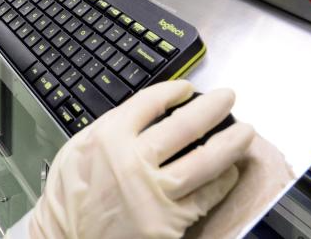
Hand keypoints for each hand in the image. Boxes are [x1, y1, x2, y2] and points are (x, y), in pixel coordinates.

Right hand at [19, 81, 254, 238]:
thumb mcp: (79, 146)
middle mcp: (134, 161)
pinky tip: (229, 172)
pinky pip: (204, 197)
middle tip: (229, 97)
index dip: (174, 91)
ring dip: (229, 144)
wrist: (65, 237)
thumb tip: (147, 111)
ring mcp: (154, 193)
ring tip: (245, 133)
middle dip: (212, 108)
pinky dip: (220, 182)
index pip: (150, 102)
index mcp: (110, 137)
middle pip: (185, 126)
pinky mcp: (168, 222)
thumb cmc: (70, 194)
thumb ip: (111, 126)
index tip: (186, 88)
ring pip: (204, 162)